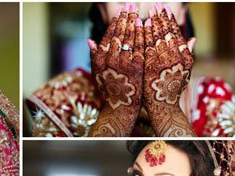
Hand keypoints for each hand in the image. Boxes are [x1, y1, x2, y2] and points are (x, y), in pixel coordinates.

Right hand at [89, 3, 143, 135]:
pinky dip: (142, 35)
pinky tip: (146, 25)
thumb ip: (94, 55)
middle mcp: (110, 59)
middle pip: (119, 33)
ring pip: (130, 37)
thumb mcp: (98, 73)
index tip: (120, 12)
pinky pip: (140, 47)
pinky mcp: (137, 67)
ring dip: (134, 22)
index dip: (114, 22)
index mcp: (100, 59)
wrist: (121, 107)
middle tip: (130, 4)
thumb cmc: (110, 89)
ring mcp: (123, 63)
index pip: (108, 35)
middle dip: (125, 17)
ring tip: (139, 10)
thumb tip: (89, 40)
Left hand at [142, 3, 196, 135]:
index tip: (165, 9)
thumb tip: (193, 39)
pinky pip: (148, 47)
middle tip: (155, 4)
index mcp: (184, 56)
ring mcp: (163, 62)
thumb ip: (187, 54)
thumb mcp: (184, 71)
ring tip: (148, 11)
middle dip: (160, 17)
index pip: (176, 33)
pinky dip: (146, 35)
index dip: (170, 20)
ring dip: (153, 23)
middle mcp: (175, 58)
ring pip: (158, 37)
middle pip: (167, 32)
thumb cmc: (172, 88)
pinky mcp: (151, 67)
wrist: (163, 107)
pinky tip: (142, 26)